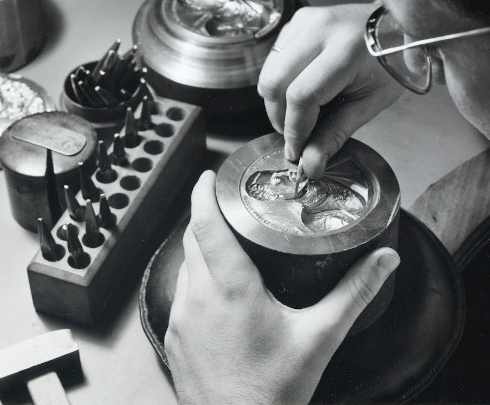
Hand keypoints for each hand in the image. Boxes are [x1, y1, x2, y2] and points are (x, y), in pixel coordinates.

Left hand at [165, 171, 399, 404]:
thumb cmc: (274, 391)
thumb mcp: (319, 338)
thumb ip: (353, 294)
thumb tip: (384, 261)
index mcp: (229, 287)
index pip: (205, 223)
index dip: (204, 192)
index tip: (211, 176)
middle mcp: (197, 296)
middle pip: (193, 237)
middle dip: (206, 214)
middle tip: (227, 204)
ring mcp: (181, 317)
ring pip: (185, 264)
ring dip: (201, 246)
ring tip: (226, 240)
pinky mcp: (174, 335)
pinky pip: (181, 291)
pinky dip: (196, 276)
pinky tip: (217, 287)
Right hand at [258, 3, 402, 177]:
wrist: (396, 26)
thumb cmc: (389, 65)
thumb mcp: (370, 104)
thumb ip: (336, 133)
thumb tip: (309, 166)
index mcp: (346, 51)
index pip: (302, 96)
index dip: (294, 129)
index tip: (296, 151)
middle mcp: (320, 30)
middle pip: (275, 82)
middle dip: (278, 117)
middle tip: (293, 134)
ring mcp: (306, 21)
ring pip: (268, 71)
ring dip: (275, 101)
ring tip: (295, 114)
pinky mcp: (297, 20)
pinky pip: (273, 58)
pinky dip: (279, 81)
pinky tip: (297, 88)